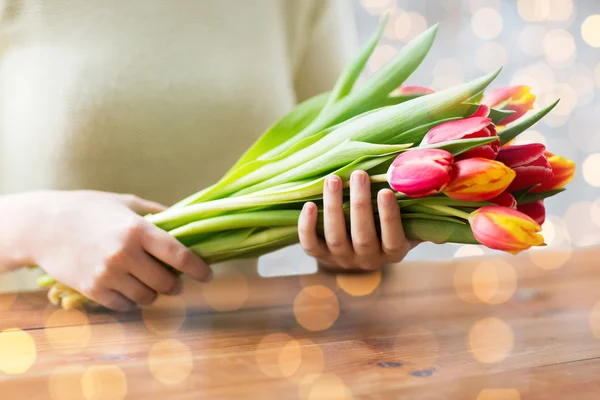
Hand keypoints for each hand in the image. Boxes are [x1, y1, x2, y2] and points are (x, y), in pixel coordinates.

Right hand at [22, 191, 211, 310]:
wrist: (44, 225)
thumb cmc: (89, 208)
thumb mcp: (126, 202)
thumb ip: (157, 213)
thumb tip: (186, 221)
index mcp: (137, 229)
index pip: (178, 255)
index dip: (198, 268)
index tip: (208, 274)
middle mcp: (125, 253)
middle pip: (167, 282)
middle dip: (176, 284)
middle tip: (175, 280)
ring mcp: (108, 274)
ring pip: (148, 298)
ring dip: (154, 293)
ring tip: (150, 284)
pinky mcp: (93, 289)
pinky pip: (125, 306)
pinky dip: (132, 301)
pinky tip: (129, 289)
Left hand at [298, 171, 417, 270]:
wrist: (353, 258)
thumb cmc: (387, 232)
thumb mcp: (409, 229)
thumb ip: (426, 220)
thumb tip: (461, 212)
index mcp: (393, 252)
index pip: (392, 238)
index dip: (388, 217)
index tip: (385, 191)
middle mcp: (367, 260)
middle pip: (361, 236)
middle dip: (359, 205)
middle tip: (358, 174)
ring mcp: (341, 259)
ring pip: (335, 236)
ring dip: (333, 207)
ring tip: (333, 179)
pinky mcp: (319, 256)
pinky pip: (310, 244)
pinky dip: (307, 226)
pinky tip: (309, 204)